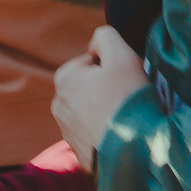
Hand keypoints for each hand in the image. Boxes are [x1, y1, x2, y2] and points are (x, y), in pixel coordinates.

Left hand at [52, 26, 150, 167]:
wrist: (132, 153)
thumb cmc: (126, 101)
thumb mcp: (122, 55)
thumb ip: (106, 36)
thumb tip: (96, 43)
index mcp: (64, 78)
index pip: (94, 62)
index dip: (114, 67)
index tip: (124, 80)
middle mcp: (58, 105)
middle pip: (92, 85)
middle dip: (108, 89)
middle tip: (126, 99)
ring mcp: (67, 131)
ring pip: (93, 109)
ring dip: (108, 110)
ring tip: (125, 119)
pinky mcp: (79, 152)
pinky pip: (96, 132)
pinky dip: (108, 131)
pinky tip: (121, 136)